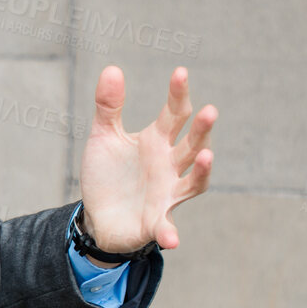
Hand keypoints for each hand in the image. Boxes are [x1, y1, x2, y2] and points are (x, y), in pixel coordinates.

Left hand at [79, 65, 215, 253]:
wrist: (97, 215)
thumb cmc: (108, 174)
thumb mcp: (104, 137)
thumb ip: (109, 106)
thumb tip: (112, 68)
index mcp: (157, 141)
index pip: (175, 114)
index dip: (179, 94)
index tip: (180, 72)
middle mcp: (169, 165)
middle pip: (191, 144)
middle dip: (201, 130)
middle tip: (209, 111)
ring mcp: (166, 193)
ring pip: (192, 181)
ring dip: (201, 170)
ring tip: (206, 155)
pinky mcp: (155, 221)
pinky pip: (166, 227)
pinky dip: (170, 232)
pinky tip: (173, 239)